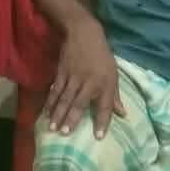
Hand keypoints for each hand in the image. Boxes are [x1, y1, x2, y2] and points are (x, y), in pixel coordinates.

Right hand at [46, 17, 125, 137]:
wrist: (83, 33)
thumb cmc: (102, 56)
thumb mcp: (113, 74)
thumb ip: (115, 96)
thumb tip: (122, 115)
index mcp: (105, 84)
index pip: (104, 107)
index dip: (102, 122)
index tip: (98, 137)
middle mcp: (89, 83)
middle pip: (79, 104)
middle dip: (71, 119)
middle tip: (65, 133)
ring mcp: (73, 77)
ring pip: (64, 98)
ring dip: (58, 113)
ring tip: (52, 127)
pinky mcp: (62, 72)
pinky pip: (56, 89)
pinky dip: (51, 101)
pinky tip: (46, 111)